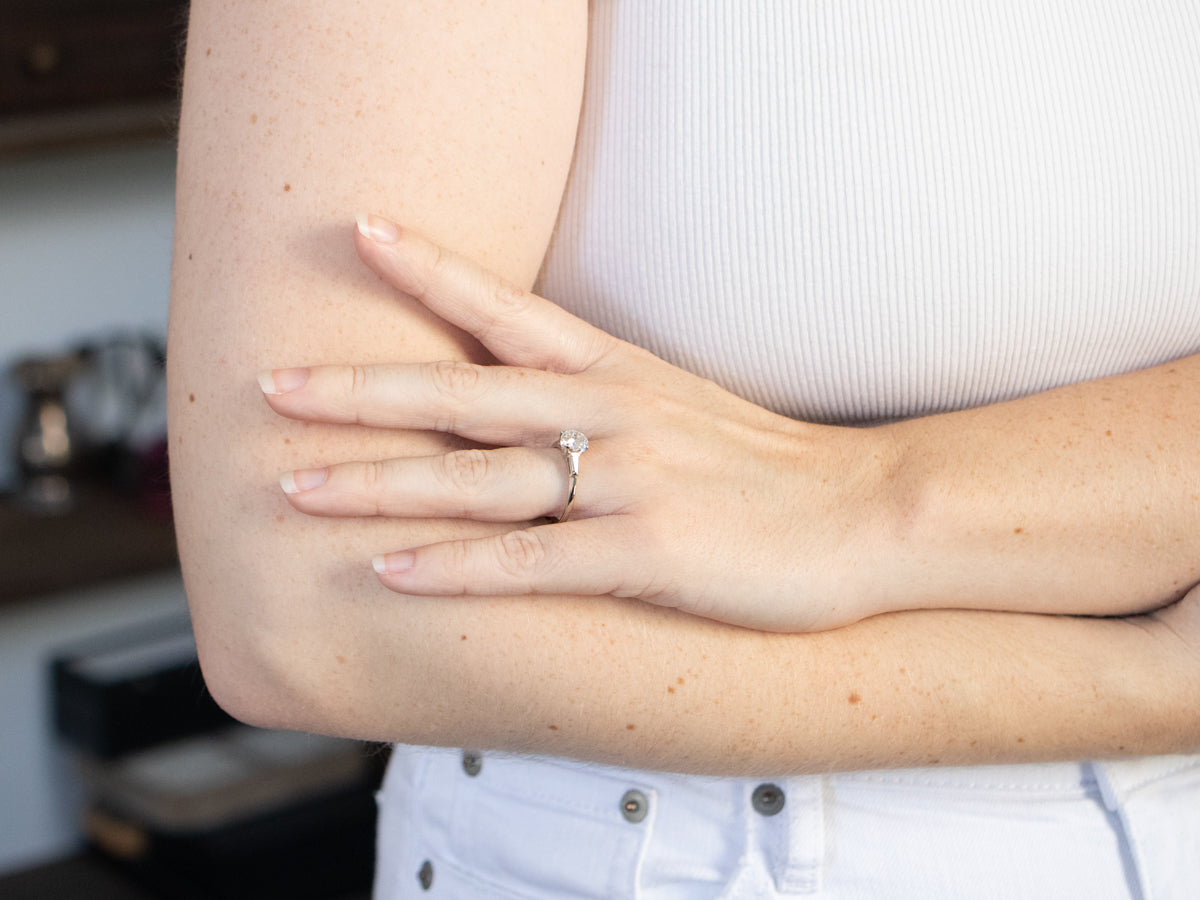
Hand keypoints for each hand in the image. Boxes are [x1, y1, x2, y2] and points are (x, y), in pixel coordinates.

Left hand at [259, 214, 896, 631]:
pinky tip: (390, 570)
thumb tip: (526, 401)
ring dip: (381, 483)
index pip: (506, 308)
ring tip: (296, 484)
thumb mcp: (680, 402)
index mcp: (618, 371)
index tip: (359, 232)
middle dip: (362, 388)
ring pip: (479, 479)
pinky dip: (455, 570)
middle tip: (276, 383)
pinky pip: (529, 564)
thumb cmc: (767, 465)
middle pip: (464, 392)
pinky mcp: (647, 554)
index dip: (430, 268)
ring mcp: (628, 482)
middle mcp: (612, 413)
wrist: (864, 513)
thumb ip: (602, 394)